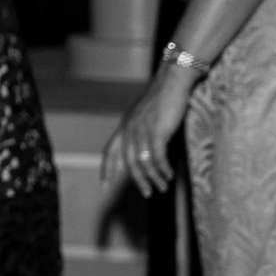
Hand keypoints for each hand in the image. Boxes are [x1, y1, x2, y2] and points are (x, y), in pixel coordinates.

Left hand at [100, 70, 194, 196]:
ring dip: (154, 177)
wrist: (172, 83)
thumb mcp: (145, 117)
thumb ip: (140, 131)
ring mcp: (142, 130)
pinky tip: (169, 174)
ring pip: (144, 161)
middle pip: (128, 161)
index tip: (103, 185)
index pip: (111, 151)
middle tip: (147, 192)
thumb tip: (143, 149)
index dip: (107, 168)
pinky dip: (162, 168)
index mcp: (125, 126)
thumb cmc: (162, 100)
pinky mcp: (157, 130)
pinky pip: (157, 156)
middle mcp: (130, 129)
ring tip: (163, 186)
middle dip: (138, 179)